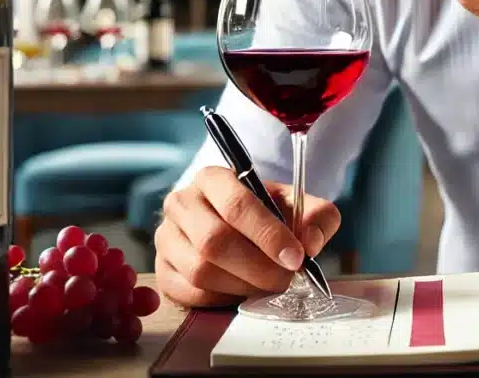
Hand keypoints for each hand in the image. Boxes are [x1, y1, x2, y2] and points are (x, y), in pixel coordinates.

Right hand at [154, 167, 341, 307]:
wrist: (236, 224)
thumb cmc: (266, 212)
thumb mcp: (297, 204)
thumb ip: (316, 217)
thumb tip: (310, 243)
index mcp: (213, 178)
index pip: (237, 205)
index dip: (269, 235)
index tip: (296, 258)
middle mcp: (182, 203)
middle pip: (215, 242)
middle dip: (258, 268)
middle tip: (286, 280)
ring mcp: (166, 237)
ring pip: (201, 271)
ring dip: (242, 286)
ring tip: (267, 285)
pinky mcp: (162, 269)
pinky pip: (190, 293)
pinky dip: (222, 299)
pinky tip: (241, 291)